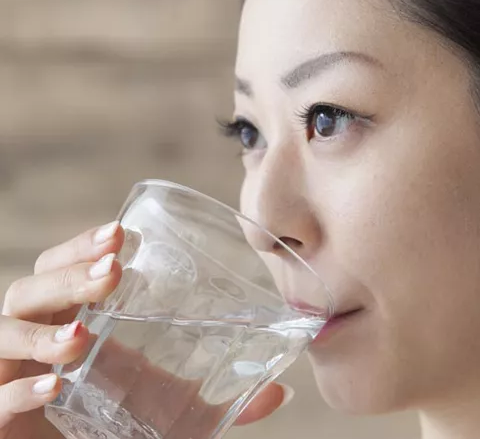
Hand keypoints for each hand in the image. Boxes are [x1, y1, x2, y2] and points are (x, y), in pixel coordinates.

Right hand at [0, 223, 287, 438]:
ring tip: (82, 334)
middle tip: (112, 273)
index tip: (122, 233)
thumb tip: (279, 390)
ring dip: (42, 330)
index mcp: (73, 319)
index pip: (66, 267)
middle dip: (69, 276)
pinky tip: (55, 384)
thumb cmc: (107, 421)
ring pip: (7, 330)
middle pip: (32, 288)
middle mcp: (36, 337)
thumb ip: (215, 395)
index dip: (85, 246)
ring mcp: (10, 373)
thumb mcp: (165, 404)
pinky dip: (20, 388)